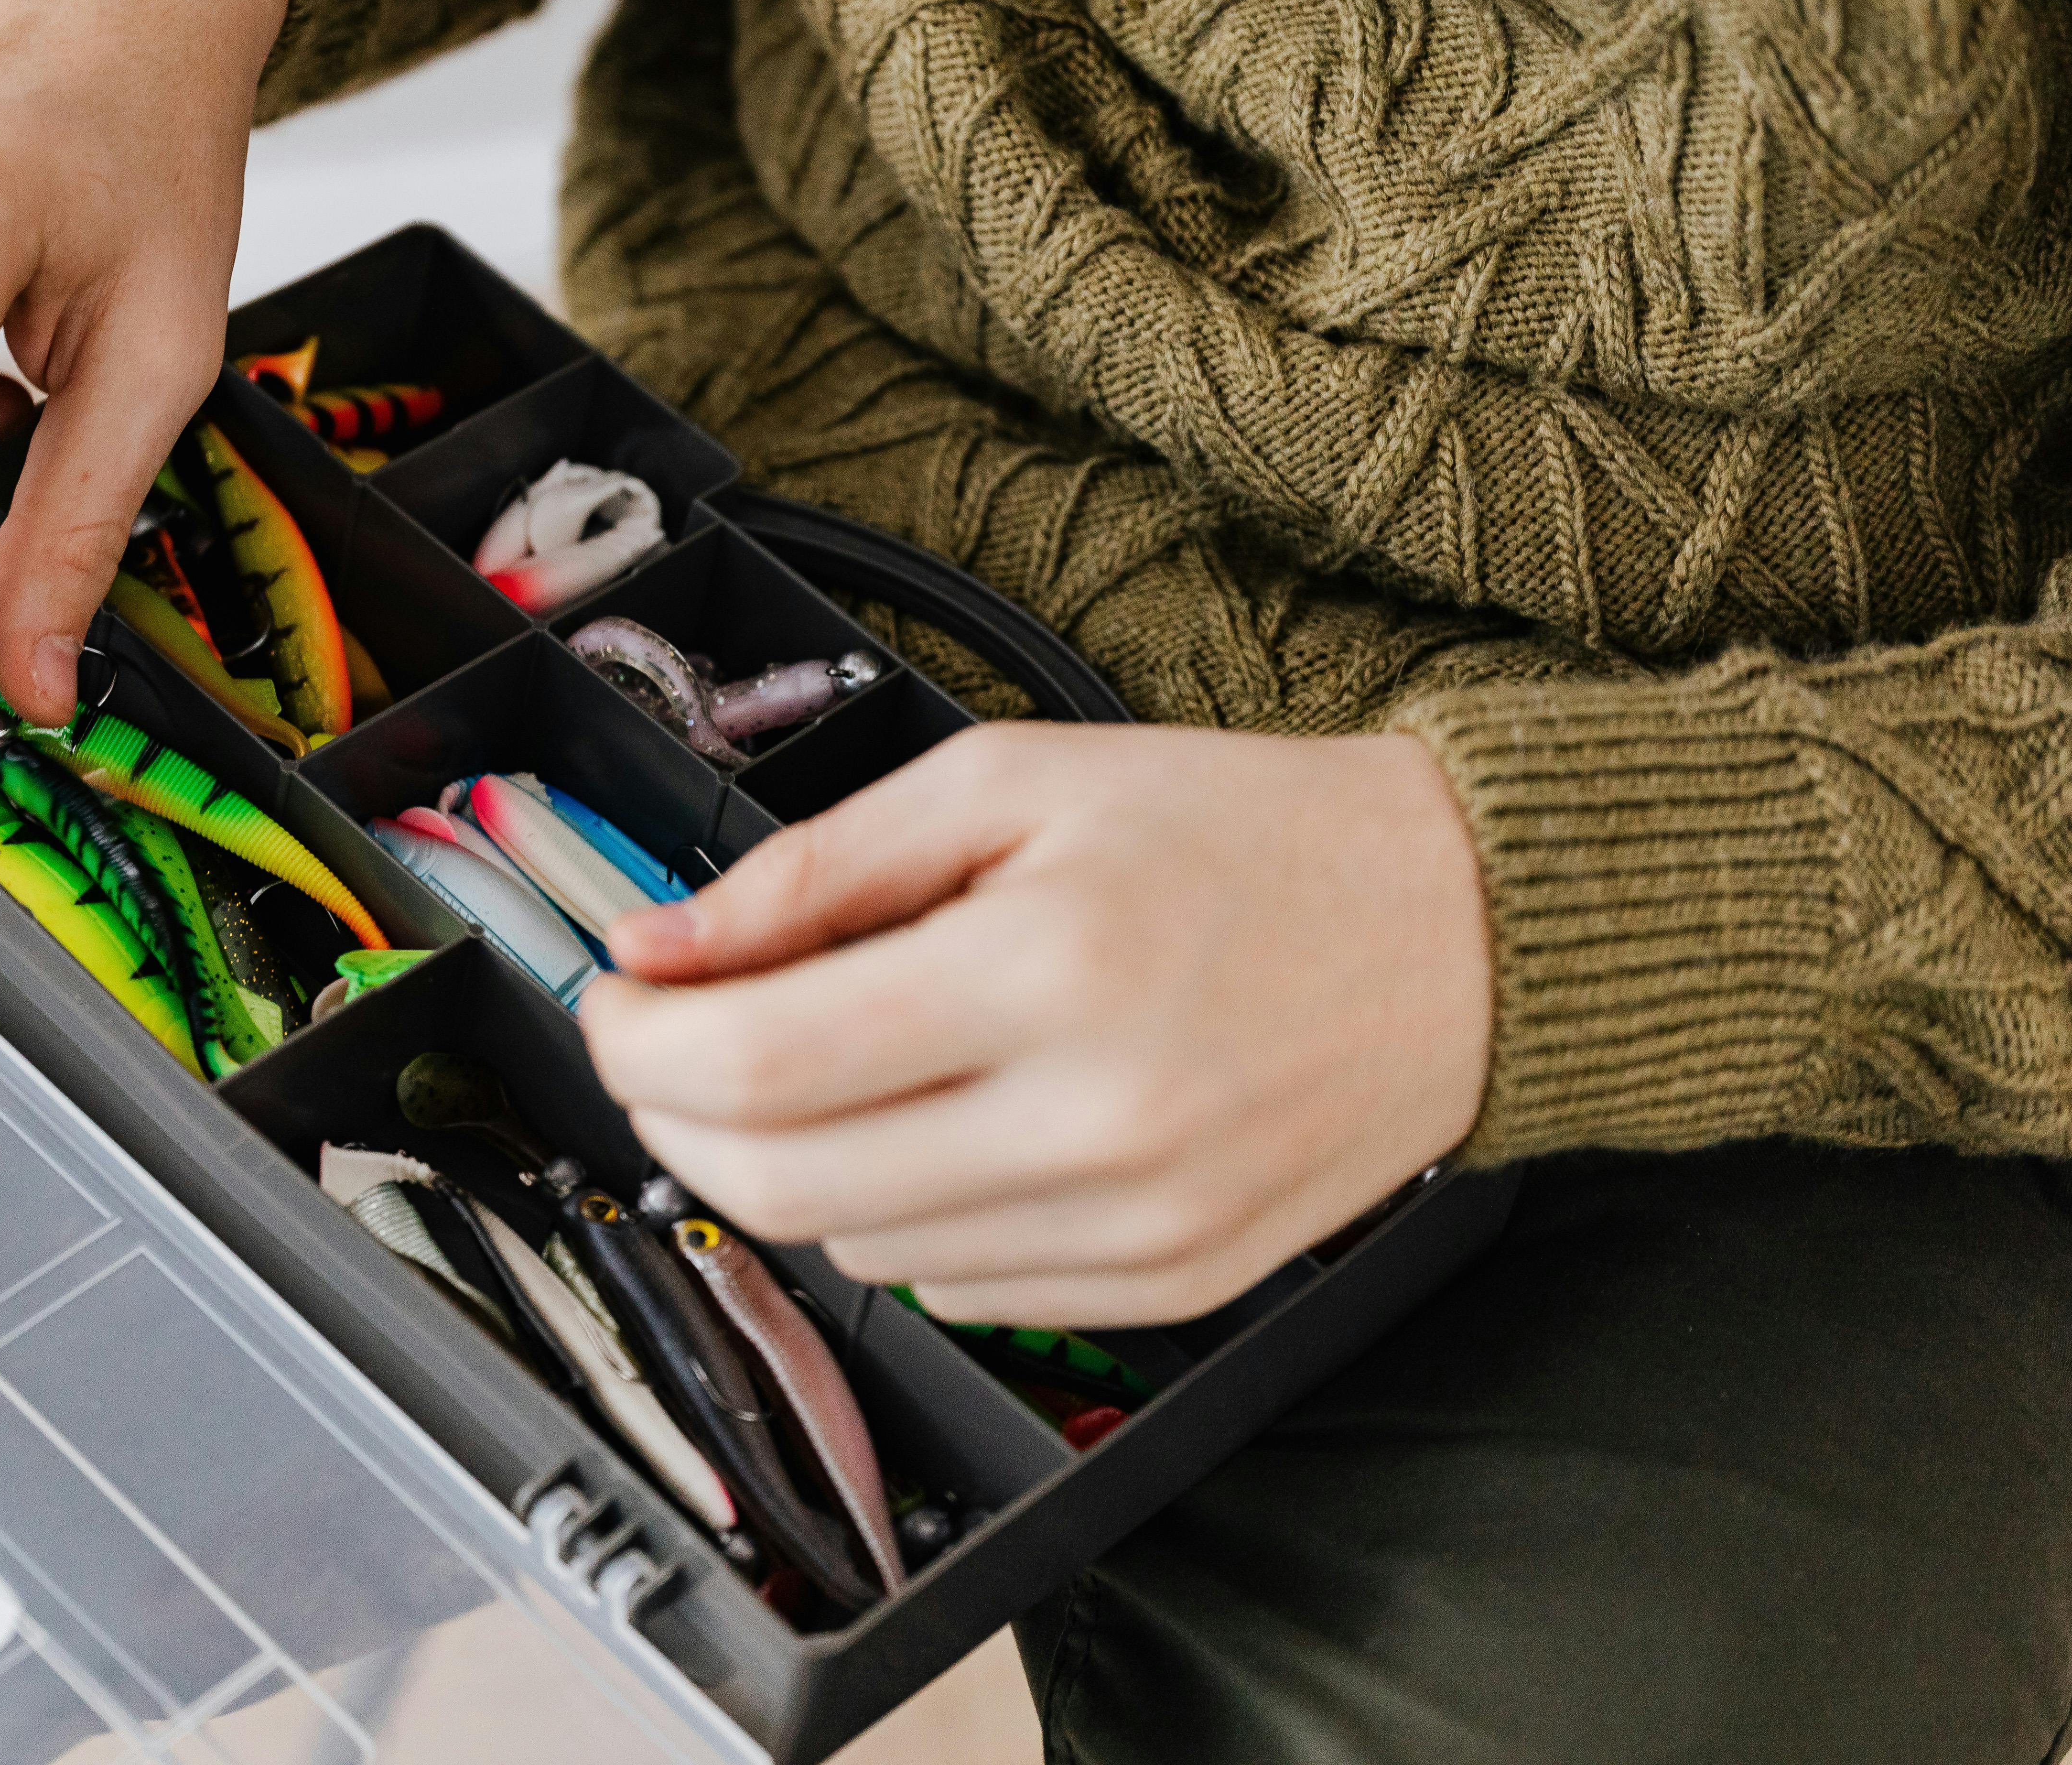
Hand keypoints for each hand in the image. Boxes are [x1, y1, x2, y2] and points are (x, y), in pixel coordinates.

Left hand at [579, 723, 1492, 1328]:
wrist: (1455, 932)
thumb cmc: (1241, 835)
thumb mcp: (1010, 783)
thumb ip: (817, 872)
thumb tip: (664, 944)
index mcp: (1047, 971)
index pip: (753, 1069)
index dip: (635, 1044)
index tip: (617, 1000)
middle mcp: (1094, 1122)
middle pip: (778, 1184)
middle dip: (675, 1117)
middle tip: (672, 1043)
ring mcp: (1136, 1226)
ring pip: (855, 1245)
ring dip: (788, 1164)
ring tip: (829, 1062)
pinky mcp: (1168, 1286)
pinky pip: (955, 1288)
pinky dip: (902, 1215)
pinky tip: (938, 1123)